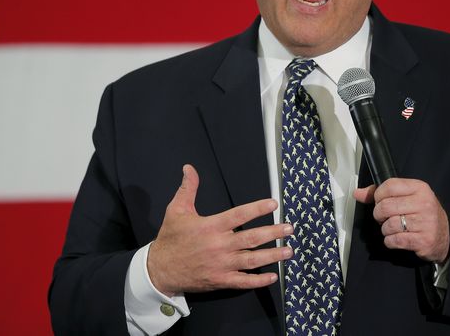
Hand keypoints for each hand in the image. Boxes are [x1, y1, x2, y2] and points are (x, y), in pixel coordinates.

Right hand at [147, 164, 293, 295]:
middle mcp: (219, 246)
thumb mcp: (176, 210)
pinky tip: (273, 276)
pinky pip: (243, 281)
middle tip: (289, 228)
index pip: (239, 215)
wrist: (160, 269)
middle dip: (273, 233)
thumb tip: (189, 168)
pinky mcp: (221, 280)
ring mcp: (222, 265)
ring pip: (252, 260)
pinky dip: (259, 280)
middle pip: (252, 238)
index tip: (273, 204)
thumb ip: (187, 188)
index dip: (257, 209)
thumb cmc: (170, 238)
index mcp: (210, 226)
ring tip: (288, 250)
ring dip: (272, 255)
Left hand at [354, 178, 449, 262]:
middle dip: (379, 215)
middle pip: (385, 207)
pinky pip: (394, 240)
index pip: (388, 186)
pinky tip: (397, 238)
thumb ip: (381, 193)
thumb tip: (358, 193)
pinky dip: (390, 241)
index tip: (380, 201)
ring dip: (385, 230)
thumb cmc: (422, 214)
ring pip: (388, 225)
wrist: (444, 237)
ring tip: (393, 228)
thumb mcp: (407, 197)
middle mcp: (424, 203)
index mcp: (419, 188)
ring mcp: (425, 222)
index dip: (378, 195)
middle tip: (384, 218)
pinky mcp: (423, 240)